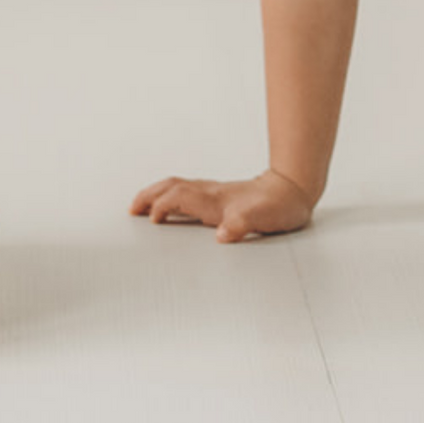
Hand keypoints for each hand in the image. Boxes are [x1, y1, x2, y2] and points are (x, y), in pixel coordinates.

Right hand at [130, 169, 314, 242]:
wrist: (292, 190)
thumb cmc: (278, 206)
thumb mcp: (262, 220)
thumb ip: (241, 226)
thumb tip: (223, 235)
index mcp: (216, 201)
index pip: (179, 198)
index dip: (162, 207)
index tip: (151, 220)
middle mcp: (212, 194)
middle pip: (171, 187)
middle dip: (148, 196)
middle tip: (131, 208)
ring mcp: (215, 192)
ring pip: (177, 187)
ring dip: (156, 193)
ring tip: (141, 205)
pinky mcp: (220, 195)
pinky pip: (187, 191)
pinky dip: (171, 196)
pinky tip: (172, 204)